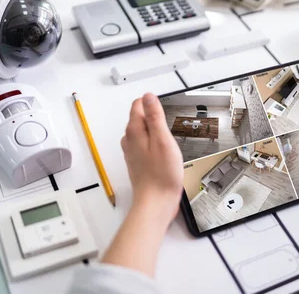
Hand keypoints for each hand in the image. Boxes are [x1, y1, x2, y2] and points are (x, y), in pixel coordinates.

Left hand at [121, 93, 182, 219]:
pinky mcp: (137, 162)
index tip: (164, 111)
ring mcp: (132, 152)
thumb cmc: (162, 174)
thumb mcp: (163, 139)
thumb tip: (149, 96)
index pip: (138, 104)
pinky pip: (145, 145)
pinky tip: (164, 153)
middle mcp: (129, 140)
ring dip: (155, 132)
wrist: (156, 202)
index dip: (153, 104)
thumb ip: (155, 116)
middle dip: (154, 118)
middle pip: (140, 118)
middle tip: (169, 128)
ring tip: (168, 141)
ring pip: (142, 132)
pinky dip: (154, 144)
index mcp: (134, 131)